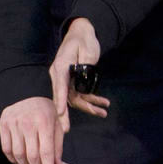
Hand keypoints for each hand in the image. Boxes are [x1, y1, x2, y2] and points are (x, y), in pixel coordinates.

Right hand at [0, 97, 61, 163]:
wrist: (28, 92)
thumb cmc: (46, 110)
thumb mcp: (57, 124)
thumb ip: (57, 145)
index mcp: (45, 121)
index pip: (46, 151)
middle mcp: (28, 123)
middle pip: (32, 155)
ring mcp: (14, 124)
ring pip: (18, 154)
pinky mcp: (3, 125)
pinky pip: (7, 149)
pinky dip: (13, 160)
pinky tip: (21, 163)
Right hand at [49, 19, 109, 141]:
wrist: (82, 33)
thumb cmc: (84, 40)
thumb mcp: (88, 50)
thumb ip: (86, 65)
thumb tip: (85, 82)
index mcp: (61, 67)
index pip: (59, 86)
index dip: (59, 101)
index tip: (59, 113)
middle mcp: (60, 76)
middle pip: (63, 97)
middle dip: (65, 115)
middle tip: (66, 129)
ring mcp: (66, 80)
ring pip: (75, 98)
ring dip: (88, 106)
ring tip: (103, 112)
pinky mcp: (73, 81)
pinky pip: (81, 94)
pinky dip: (91, 99)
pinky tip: (103, 103)